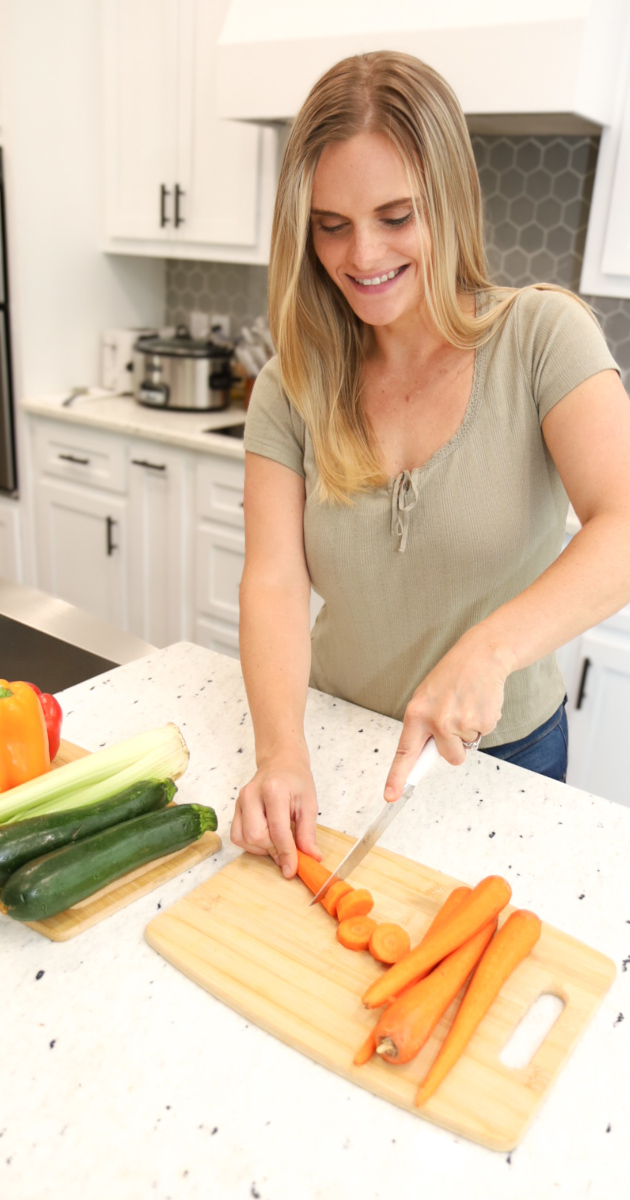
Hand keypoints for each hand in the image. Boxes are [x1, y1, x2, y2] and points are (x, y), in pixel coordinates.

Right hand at [231, 750, 320, 877]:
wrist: (280, 761)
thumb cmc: (296, 780)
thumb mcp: (309, 804)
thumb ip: (308, 833)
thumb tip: (311, 858)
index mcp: (274, 790)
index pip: (278, 831)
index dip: (286, 854)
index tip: (292, 870)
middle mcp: (252, 795)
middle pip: (256, 836)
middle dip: (273, 851)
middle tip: (288, 852)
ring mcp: (240, 800)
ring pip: (243, 838)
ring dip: (261, 849)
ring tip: (277, 843)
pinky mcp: (235, 807)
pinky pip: (237, 835)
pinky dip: (250, 844)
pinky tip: (265, 839)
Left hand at [383, 629, 515, 800]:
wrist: (481, 656)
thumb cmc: (452, 677)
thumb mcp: (427, 697)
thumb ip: (424, 725)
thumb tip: (426, 754)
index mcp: (417, 713)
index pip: (405, 752)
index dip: (397, 776)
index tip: (390, 795)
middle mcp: (437, 720)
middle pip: (448, 757)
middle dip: (455, 746)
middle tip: (457, 718)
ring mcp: (460, 722)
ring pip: (466, 747)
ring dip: (469, 731)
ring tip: (467, 705)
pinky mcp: (482, 722)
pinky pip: (483, 735)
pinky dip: (483, 722)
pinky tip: (479, 703)